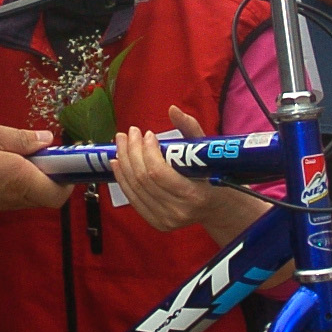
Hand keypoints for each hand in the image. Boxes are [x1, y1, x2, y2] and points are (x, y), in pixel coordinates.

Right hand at [0, 123, 67, 212]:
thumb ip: (22, 138)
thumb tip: (46, 140)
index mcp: (21, 179)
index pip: (59, 192)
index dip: (68, 178)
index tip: (66, 159)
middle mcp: (15, 196)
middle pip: (48, 195)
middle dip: (53, 175)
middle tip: (45, 151)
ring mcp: (2, 202)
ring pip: (32, 195)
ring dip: (36, 177)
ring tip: (24, 152)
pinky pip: (16, 195)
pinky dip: (20, 180)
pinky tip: (6, 161)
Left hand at [111, 108, 264, 237]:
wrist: (215, 206)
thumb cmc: (211, 174)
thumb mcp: (205, 150)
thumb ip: (190, 128)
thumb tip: (172, 109)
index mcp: (193, 195)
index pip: (158, 172)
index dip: (148, 151)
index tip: (146, 134)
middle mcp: (177, 211)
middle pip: (143, 178)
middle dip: (131, 152)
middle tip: (129, 133)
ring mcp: (165, 219)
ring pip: (134, 187)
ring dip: (123, 162)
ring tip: (121, 142)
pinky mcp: (155, 222)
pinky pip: (132, 198)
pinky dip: (121, 178)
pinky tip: (117, 161)